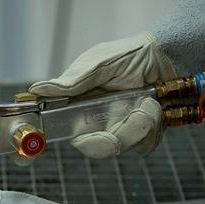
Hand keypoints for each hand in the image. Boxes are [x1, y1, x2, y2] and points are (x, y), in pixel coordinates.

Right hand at [30, 33, 176, 157]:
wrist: (167, 57)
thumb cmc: (130, 55)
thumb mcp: (99, 63)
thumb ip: (72, 81)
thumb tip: (38, 89)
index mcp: (78, 107)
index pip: (64, 132)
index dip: (69, 142)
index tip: (83, 140)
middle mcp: (95, 122)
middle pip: (95, 147)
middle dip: (119, 133)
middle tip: (137, 113)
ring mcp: (118, 130)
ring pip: (123, 146)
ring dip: (140, 123)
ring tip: (148, 100)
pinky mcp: (140, 136)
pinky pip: (144, 146)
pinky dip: (153, 127)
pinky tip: (155, 107)